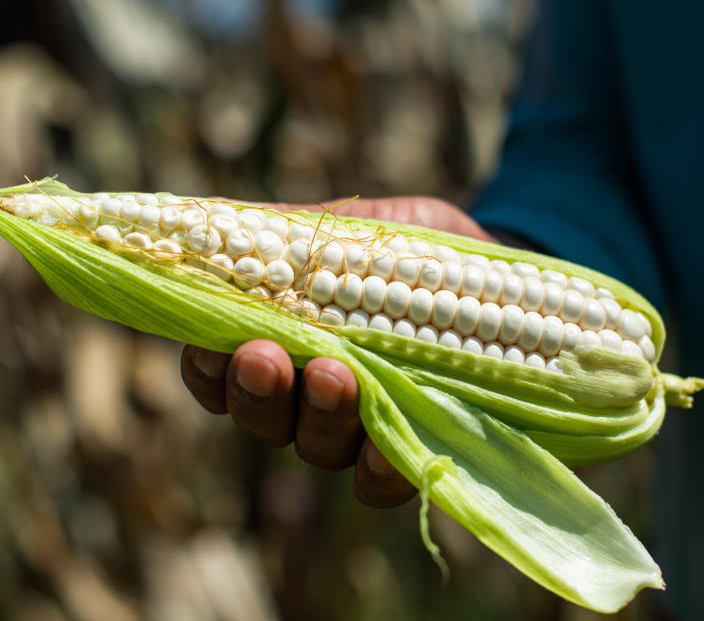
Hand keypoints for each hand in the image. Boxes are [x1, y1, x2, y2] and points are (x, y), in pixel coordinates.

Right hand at [181, 197, 493, 506]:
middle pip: (264, 416)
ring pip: (318, 447)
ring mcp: (360, 430)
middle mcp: (310, 398)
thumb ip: (299, 232)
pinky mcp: (414, 448)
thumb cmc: (411, 247)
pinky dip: (379, 470)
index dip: (208, 367)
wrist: (495, 263)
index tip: (209, 344)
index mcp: (283, 345)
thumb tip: (229, 222)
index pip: (222, 373)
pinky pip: (383, 482)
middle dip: (259, 391)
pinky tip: (383, 451)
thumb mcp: (357, 227)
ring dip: (318, 417)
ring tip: (335, 374)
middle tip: (266, 356)